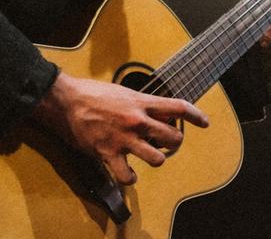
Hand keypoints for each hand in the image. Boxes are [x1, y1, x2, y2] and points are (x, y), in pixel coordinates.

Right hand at [33, 72, 208, 184]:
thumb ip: (142, 103)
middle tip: (168, 142)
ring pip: (157, 159)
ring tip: (149, 156)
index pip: (178, 107)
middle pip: (173, 138)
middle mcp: (137, 121)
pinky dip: (130, 178)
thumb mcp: (123, 92)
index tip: (204, 122)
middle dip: (174, 142)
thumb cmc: (92, 93)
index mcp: (140, 102)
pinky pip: (127, 176)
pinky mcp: (108, 153)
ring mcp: (124, 139)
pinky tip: (128, 173)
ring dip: (156, 160)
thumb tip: (162, 112)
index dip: (195, 115)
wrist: (66, 101)